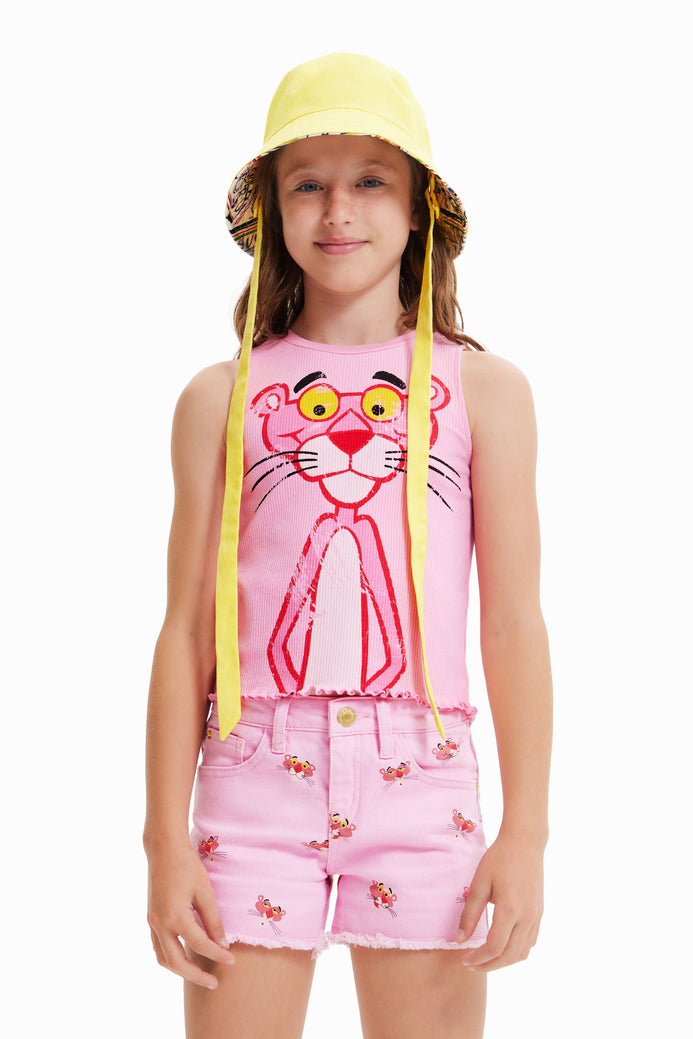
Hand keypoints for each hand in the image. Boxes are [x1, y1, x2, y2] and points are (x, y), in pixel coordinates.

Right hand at [146, 841, 235, 987]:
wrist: (163, 849)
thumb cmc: (187, 865)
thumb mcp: (205, 890)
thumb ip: (213, 919)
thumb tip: (222, 944)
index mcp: (175, 916)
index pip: (200, 945)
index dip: (217, 955)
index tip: (232, 961)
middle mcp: (160, 923)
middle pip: (176, 963)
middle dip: (196, 976)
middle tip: (214, 983)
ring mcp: (152, 922)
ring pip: (163, 959)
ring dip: (181, 970)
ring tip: (200, 974)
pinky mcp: (150, 918)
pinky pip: (158, 947)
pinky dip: (171, 957)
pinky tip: (185, 957)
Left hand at [454, 830, 544, 970]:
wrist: (525, 842)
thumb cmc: (499, 859)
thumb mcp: (479, 883)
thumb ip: (469, 914)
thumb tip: (459, 940)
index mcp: (510, 909)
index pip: (494, 947)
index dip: (478, 958)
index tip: (463, 959)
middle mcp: (527, 917)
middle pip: (510, 956)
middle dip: (489, 965)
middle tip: (471, 964)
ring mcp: (536, 916)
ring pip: (523, 953)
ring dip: (504, 961)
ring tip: (485, 958)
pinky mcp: (539, 913)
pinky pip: (530, 942)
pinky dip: (516, 951)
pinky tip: (503, 946)